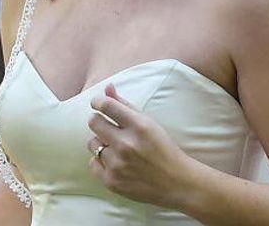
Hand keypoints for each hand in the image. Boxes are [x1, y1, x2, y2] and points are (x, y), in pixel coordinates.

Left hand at [86, 83, 193, 207]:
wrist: (176, 182)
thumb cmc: (164, 149)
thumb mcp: (150, 123)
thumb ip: (126, 105)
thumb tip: (107, 87)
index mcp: (140, 126)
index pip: (107, 106)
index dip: (98, 102)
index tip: (97, 103)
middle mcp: (126, 144)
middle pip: (93, 122)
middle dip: (98, 121)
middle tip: (107, 126)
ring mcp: (118, 164)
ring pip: (92, 143)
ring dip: (101, 143)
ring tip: (117, 147)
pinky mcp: (111, 181)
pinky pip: (93, 162)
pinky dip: (102, 161)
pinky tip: (116, 162)